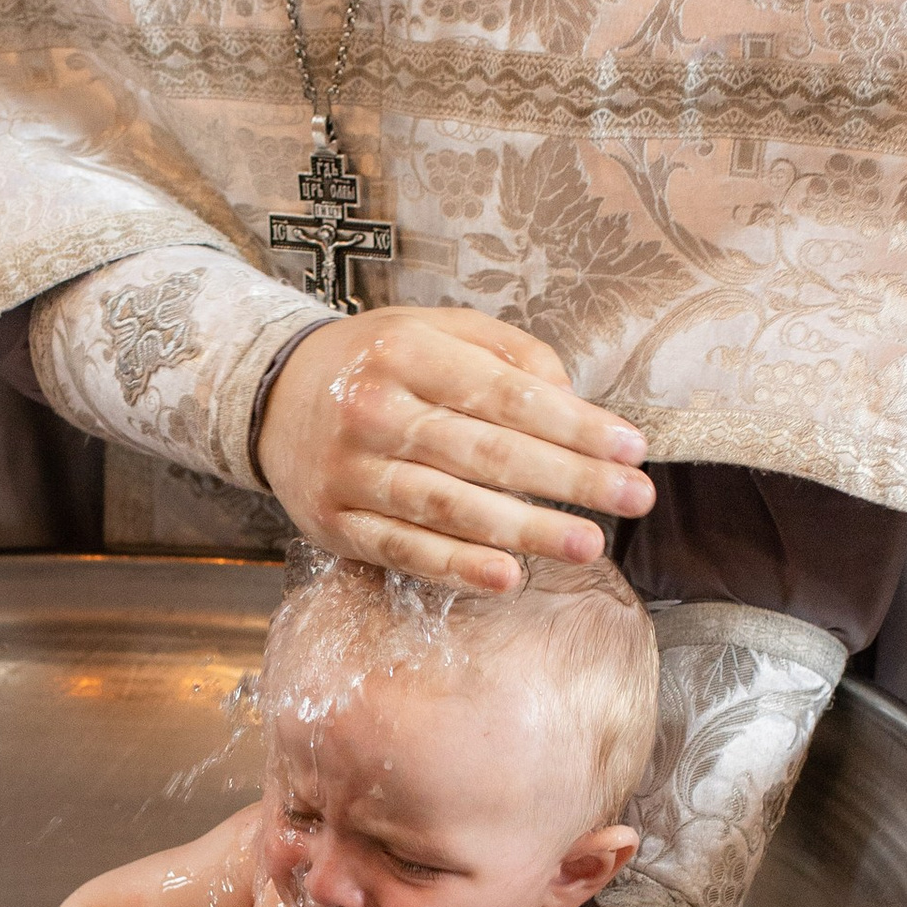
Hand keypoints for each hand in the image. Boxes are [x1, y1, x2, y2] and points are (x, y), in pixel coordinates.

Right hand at [255, 305, 652, 592]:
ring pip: (448, 507)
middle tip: (633, 498)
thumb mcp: (438, 330)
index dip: (574, 425)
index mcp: (407, 352)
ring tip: (588, 545)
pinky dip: (457, 567)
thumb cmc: (378, 363)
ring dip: (525, 530)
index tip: (631, 448)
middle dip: (569, 479)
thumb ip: (510, 354)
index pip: (506, 395)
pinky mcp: (333, 523)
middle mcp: (373, 410)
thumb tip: (573, 402)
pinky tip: (508, 576)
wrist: (272, 396)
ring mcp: (349, 472)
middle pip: (486, 453)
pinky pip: (403, 550)